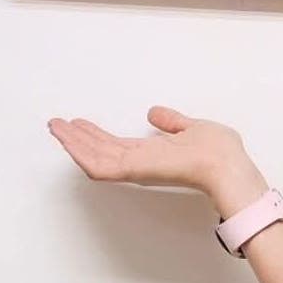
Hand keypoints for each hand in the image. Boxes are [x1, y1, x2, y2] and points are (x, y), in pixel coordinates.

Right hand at [48, 105, 258, 196]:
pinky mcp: (133, 170)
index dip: (98, 135)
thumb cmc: (219, 152)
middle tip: (57, 124)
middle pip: (101, 150)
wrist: (226, 165)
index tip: (81, 124)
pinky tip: (66, 139)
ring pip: (94, 157)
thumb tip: (155, 113)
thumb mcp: (193, 128)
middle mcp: (141, 161)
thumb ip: (173, 122)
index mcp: (154, 153)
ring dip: (73, 142)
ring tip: (55, 127)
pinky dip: (80, 152)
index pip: (118, 145)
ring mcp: (135, 167)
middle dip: (78, 138)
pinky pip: (99, 165)